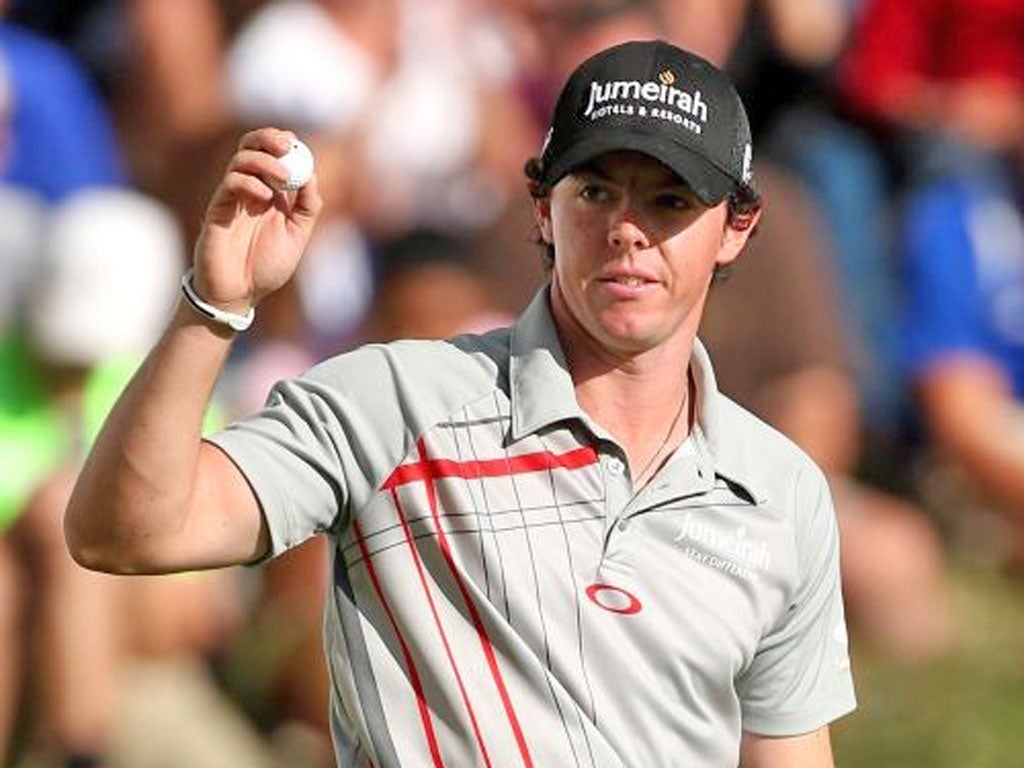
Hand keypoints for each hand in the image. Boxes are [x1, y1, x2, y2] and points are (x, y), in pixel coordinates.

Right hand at [192, 127, 322, 312]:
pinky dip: (248, 182)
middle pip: (251, 147)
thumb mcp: (297, 236)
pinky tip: (263, 196)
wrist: (239, 293)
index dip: (283, 143)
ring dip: (264, 161)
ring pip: (240, 160)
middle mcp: (250, 190)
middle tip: (285, 144)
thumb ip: (307, 207)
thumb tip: (312, 176)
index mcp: (271, 193)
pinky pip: (229, 183)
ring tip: (282, 177)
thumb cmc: (266, 267)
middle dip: (268, 138)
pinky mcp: (218, 209)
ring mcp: (232, 197)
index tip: (297, 142)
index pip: (273, 155)